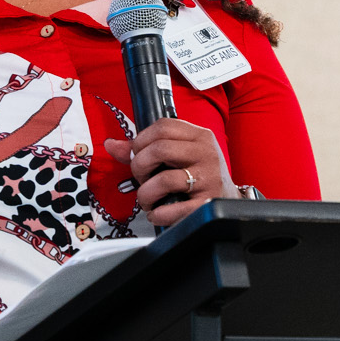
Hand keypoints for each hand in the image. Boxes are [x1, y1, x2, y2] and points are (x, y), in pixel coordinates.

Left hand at [104, 119, 230, 228]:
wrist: (228, 200)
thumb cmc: (199, 174)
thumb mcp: (178, 154)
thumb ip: (145, 148)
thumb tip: (112, 144)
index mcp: (199, 136)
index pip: (163, 126)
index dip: (141, 140)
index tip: (138, 155)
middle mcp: (206, 153)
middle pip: (160, 149)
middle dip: (140, 166)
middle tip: (143, 178)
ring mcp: (208, 178)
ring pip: (163, 180)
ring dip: (146, 194)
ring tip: (149, 199)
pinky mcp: (206, 203)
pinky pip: (172, 209)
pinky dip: (157, 214)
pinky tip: (158, 212)